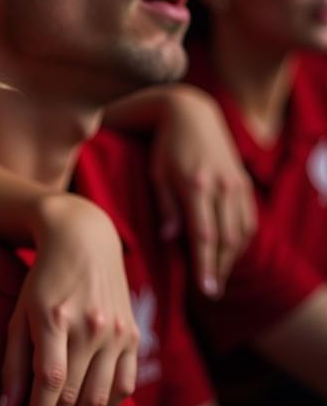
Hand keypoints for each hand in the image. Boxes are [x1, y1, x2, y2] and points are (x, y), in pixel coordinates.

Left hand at [0, 194, 138, 405]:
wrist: (85, 241)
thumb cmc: (42, 279)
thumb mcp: (18, 313)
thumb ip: (13, 362)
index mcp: (55, 319)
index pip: (51, 382)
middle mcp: (91, 327)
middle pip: (77, 395)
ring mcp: (117, 333)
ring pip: (104, 397)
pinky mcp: (134, 336)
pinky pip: (125, 383)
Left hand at [148, 85, 256, 295]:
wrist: (192, 114)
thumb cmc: (165, 147)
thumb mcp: (157, 175)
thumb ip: (166, 207)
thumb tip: (169, 239)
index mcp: (196, 186)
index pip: (204, 235)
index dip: (205, 265)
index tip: (205, 289)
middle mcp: (222, 187)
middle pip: (226, 239)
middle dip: (219, 269)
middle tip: (211, 291)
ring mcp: (236, 184)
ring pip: (241, 231)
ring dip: (231, 258)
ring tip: (218, 276)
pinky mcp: (243, 182)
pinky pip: (248, 219)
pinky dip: (241, 240)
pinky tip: (230, 252)